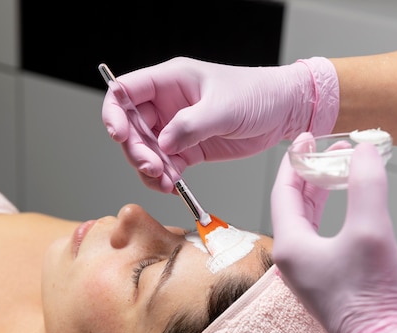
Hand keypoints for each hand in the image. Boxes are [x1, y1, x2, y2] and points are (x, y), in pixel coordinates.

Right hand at [101, 56, 338, 192]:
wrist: (282, 113)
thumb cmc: (256, 95)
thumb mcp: (222, 107)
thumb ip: (189, 125)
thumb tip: (162, 145)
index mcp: (169, 82)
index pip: (125, 93)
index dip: (114, 113)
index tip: (119, 135)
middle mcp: (167, 106)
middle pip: (131, 129)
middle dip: (136, 151)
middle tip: (153, 168)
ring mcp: (176, 129)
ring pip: (146, 152)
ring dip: (150, 170)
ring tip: (166, 182)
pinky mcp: (188, 150)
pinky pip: (167, 167)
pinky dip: (166, 179)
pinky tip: (174, 186)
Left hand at [271, 135, 396, 332]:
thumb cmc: (371, 297)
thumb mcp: (370, 230)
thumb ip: (366, 185)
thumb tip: (363, 151)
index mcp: (290, 246)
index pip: (283, 192)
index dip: (295, 161)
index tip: (307, 137)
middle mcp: (292, 260)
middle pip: (293, 205)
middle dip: (312, 174)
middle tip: (330, 150)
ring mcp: (307, 272)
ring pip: (308, 221)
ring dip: (323, 193)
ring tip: (341, 170)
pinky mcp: (325, 281)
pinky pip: (320, 237)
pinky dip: (332, 215)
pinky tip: (349, 207)